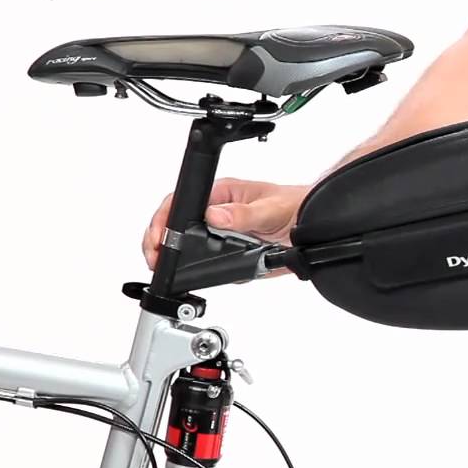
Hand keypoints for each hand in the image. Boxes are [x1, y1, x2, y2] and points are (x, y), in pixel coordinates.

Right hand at [142, 178, 309, 269]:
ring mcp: (222, 231)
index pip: (180, 202)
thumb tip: (215, 215)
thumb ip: (244, 214)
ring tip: (167, 270)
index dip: (163, 220)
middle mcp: (217, 210)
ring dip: (178, 258)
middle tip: (154, 259)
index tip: (158, 238)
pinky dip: (203, 269)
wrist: (313, 223)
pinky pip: (209, 260)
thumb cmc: (295, 205)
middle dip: (161, 242)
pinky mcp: (230, 248)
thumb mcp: (270, 209)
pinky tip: (199, 275)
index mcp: (222, 193)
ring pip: (189, 245)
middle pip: (176, 224)